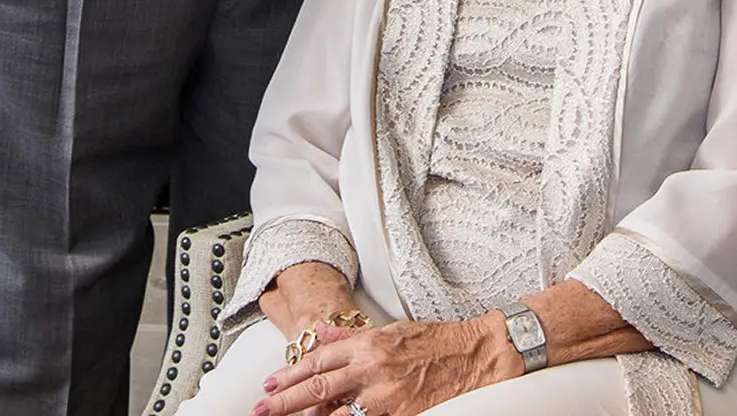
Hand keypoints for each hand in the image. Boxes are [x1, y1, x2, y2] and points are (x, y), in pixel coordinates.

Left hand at [252, 313, 518, 415]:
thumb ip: (352, 337)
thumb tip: (322, 335)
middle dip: (287, 401)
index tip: (271, 384)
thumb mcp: (390, 329)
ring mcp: (385, 396)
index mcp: (368, 344)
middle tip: (262, 408)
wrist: (473, 355)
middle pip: (319, 388)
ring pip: (335, 413)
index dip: (292, 374)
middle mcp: (372, 369)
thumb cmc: (435, 340)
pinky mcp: (400, 415)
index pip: (320, 360)